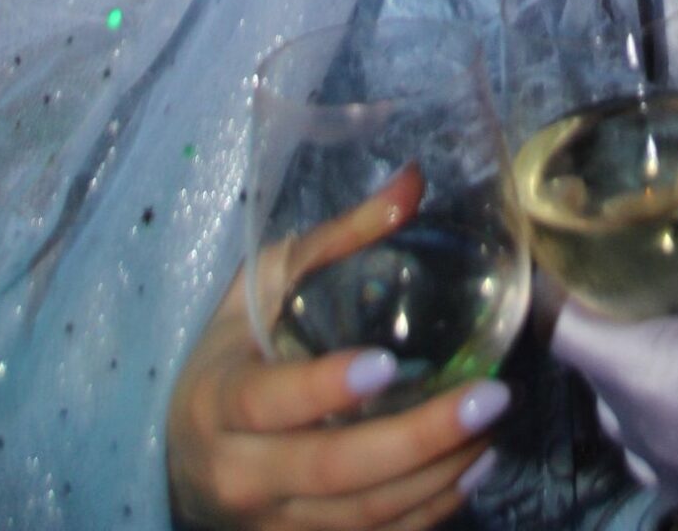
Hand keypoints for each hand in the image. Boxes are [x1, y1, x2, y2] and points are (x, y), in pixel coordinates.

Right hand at [169, 169, 512, 529]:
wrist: (185, 454)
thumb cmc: (232, 350)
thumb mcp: (265, 284)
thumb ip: (338, 238)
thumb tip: (414, 182)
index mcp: (220, 401)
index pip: (271, 401)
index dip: (326, 388)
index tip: (387, 365)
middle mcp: (241, 474)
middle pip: (333, 469)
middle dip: (417, 438)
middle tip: (488, 398)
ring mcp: (272, 524)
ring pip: (361, 515)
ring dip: (436, 476)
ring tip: (492, 427)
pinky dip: (427, 513)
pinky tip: (473, 470)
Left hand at [551, 294, 677, 509]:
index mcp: (640, 367)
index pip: (558, 323)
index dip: (555, 283)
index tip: (564, 249)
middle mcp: (636, 424)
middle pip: (589, 366)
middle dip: (604, 323)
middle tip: (642, 281)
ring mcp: (663, 466)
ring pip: (617, 415)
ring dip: (629, 378)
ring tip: (672, 340)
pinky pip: (652, 458)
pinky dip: (658, 425)